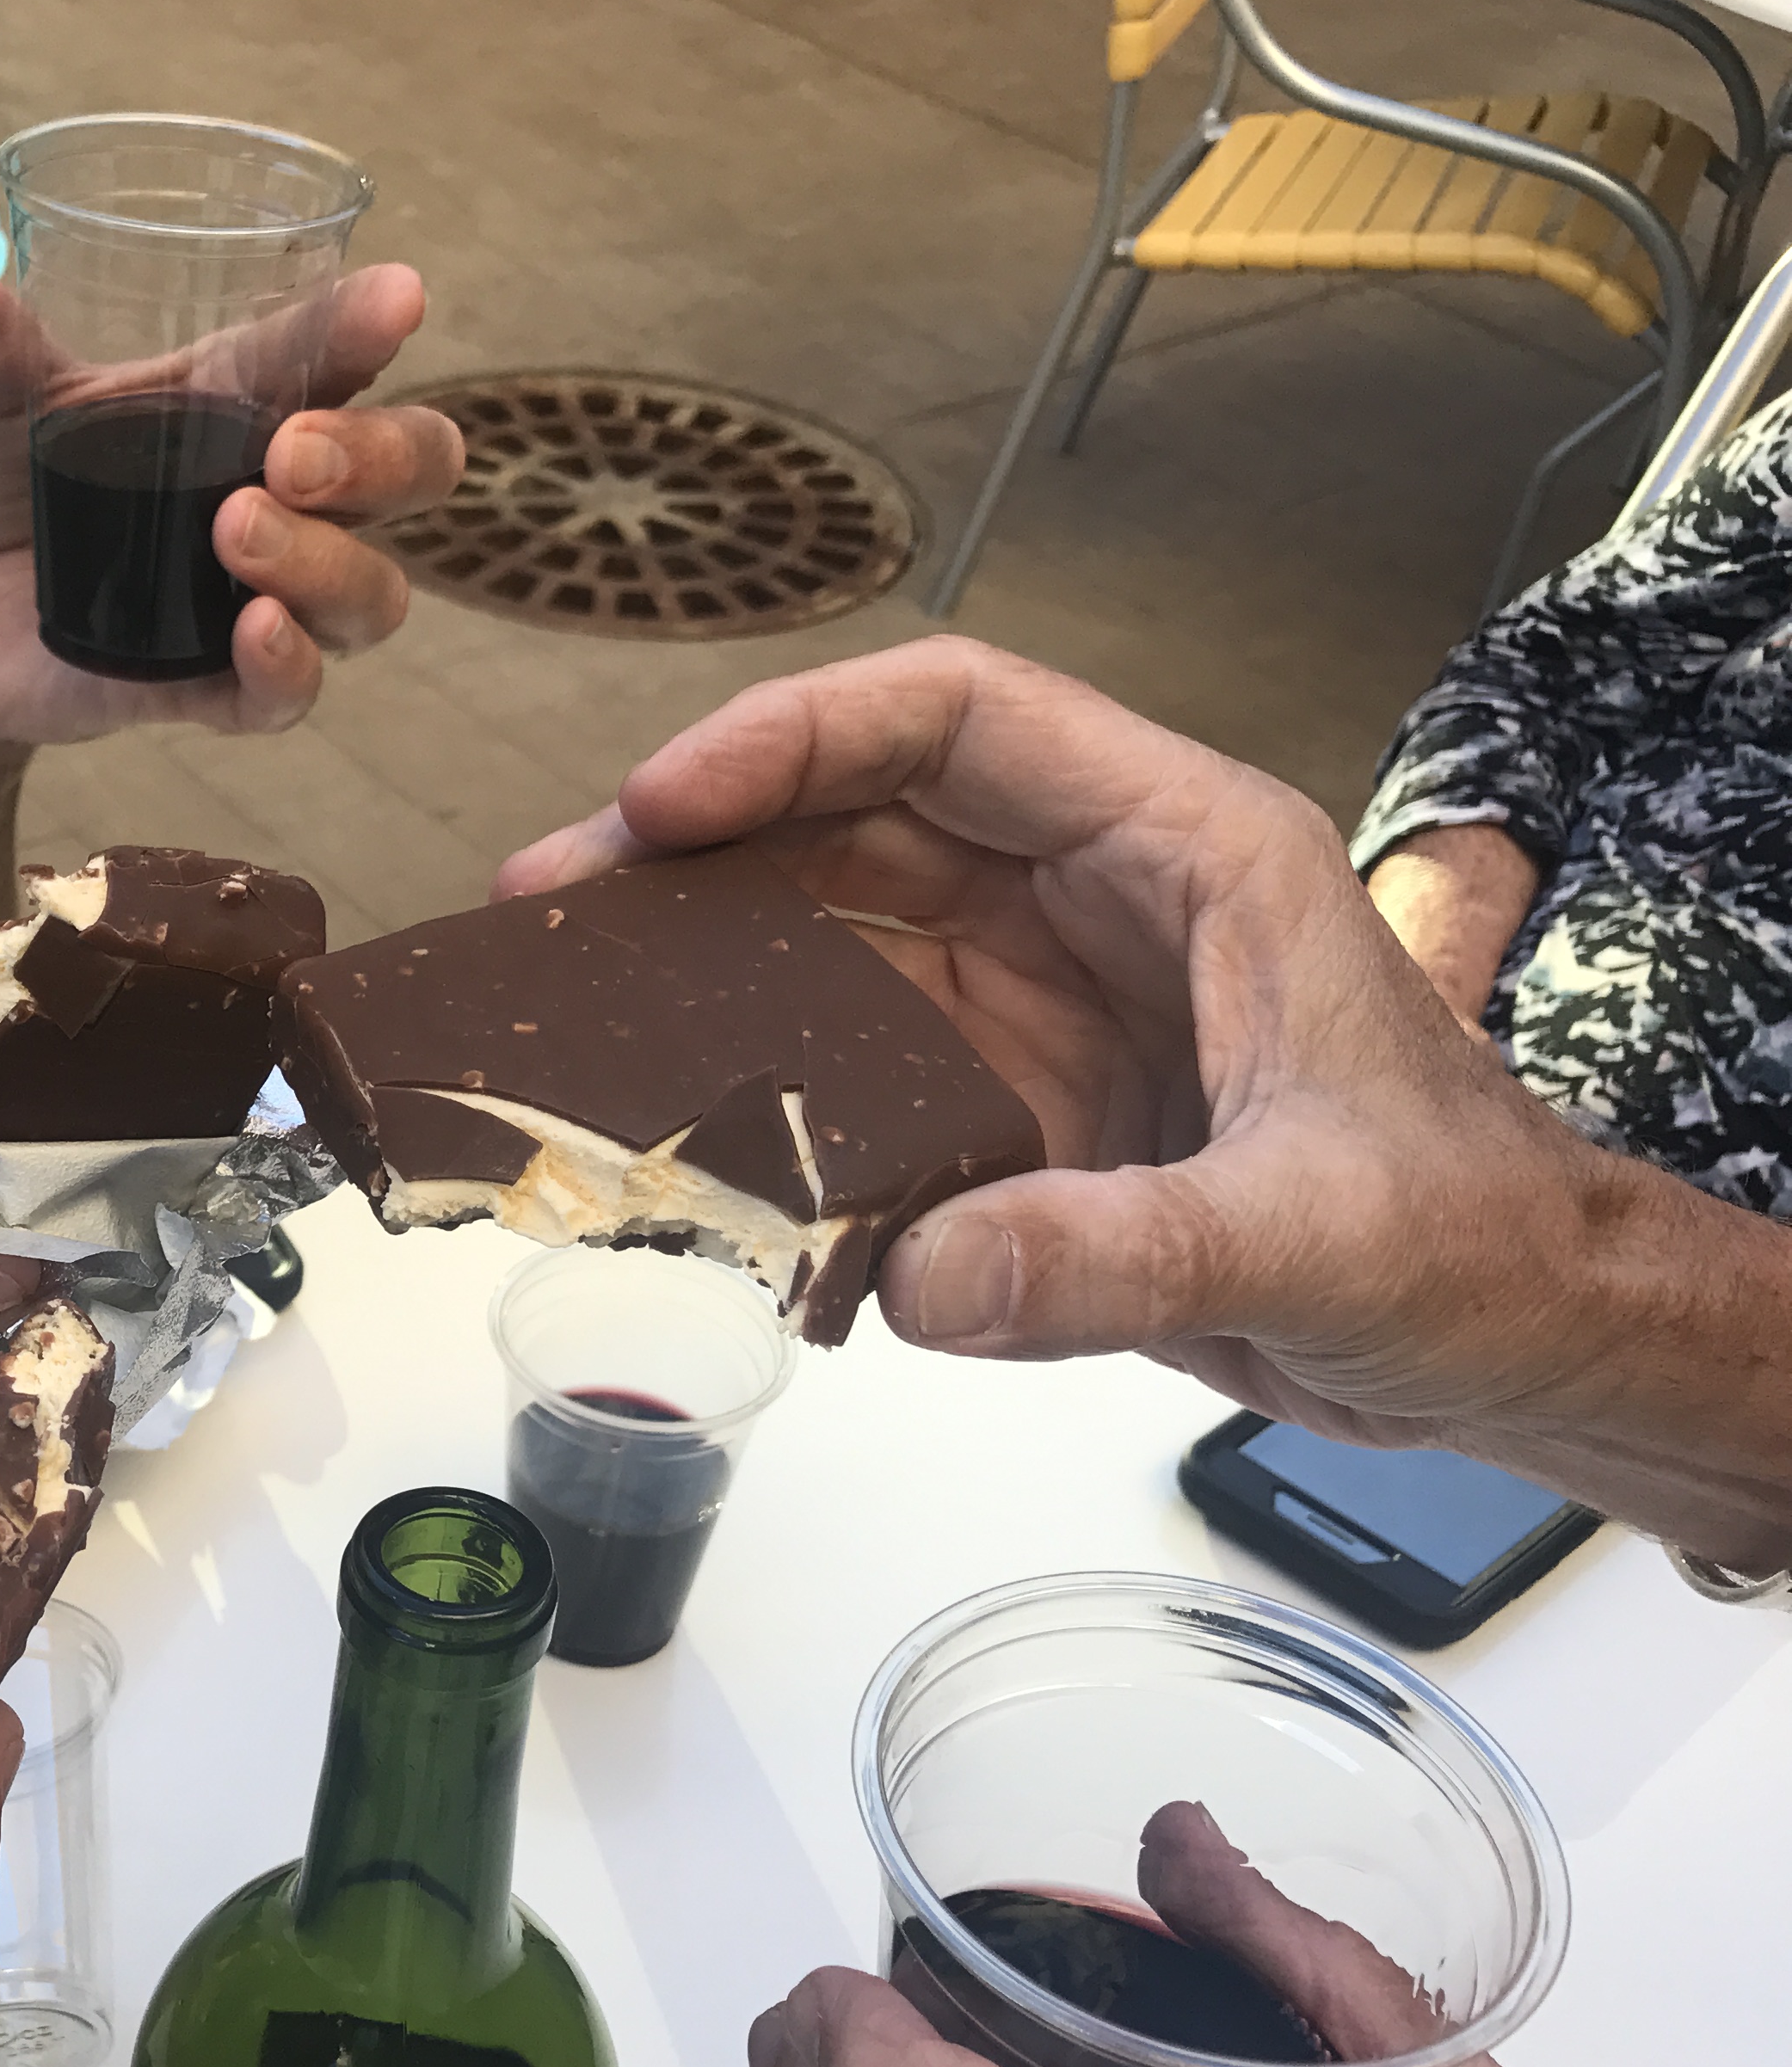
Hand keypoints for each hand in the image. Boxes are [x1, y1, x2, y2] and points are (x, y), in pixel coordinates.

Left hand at [0, 263, 466, 741]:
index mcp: (232, 397)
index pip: (330, 353)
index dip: (370, 326)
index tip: (397, 300)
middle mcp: (274, 494)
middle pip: (407, 472)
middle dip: (381, 458)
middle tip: (294, 452)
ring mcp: (253, 595)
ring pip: (370, 593)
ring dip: (326, 562)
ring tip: (237, 531)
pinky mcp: (210, 685)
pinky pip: (289, 694)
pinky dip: (287, 667)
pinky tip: (255, 633)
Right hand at [486, 637, 1661, 1450]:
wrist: (1515, 1344)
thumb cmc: (1473, 1238)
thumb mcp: (1318, 1232)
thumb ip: (1121, 1253)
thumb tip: (921, 1277)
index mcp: (1185, 852)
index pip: (961, 723)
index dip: (798, 738)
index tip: (665, 805)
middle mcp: (1091, 908)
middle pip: (855, 824)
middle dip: (695, 853)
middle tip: (550, 910)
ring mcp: (1041, 1013)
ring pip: (833, 947)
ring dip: (701, 972)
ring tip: (569, 1017)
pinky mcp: (1012, 1121)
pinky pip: (853, 1086)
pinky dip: (764, 1109)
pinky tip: (680, 1147)